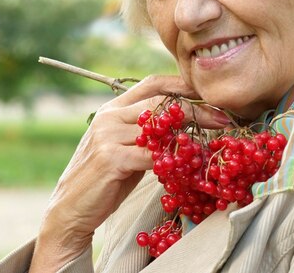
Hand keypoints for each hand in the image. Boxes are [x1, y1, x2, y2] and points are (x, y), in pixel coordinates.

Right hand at [29, 75, 228, 271]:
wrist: (70, 209)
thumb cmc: (104, 180)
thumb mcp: (124, 148)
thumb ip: (146, 135)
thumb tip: (183, 128)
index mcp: (111, 109)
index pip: (151, 84)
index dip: (181, 85)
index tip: (209, 94)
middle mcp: (108, 116)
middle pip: (160, 102)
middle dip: (196, 108)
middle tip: (223, 118)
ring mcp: (107, 136)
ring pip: (158, 126)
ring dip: (190, 134)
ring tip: (214, 140)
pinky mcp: (110, 158)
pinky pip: (151, 155)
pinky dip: (173, 161)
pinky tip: (189, 167)